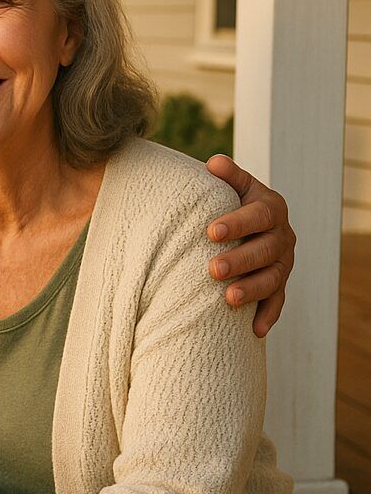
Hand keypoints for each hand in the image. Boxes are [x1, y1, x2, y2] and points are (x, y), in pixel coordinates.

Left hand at [205, 154, 295, 337]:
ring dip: (252, 290)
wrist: (247, 223)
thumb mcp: (232, 186)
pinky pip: (277, 302)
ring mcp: (283, 263)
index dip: (237, 222)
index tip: (210, 231)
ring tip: (228, 299)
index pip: (259, 215)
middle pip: (266, 250)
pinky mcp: (279, 285)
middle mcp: (282, 236)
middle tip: (213, 269)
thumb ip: (227, 175)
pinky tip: (255, 331)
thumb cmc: (231, 202)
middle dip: (240, 260)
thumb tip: (214, 163)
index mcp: (271, 208)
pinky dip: (268, 316)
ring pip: (273, 279)